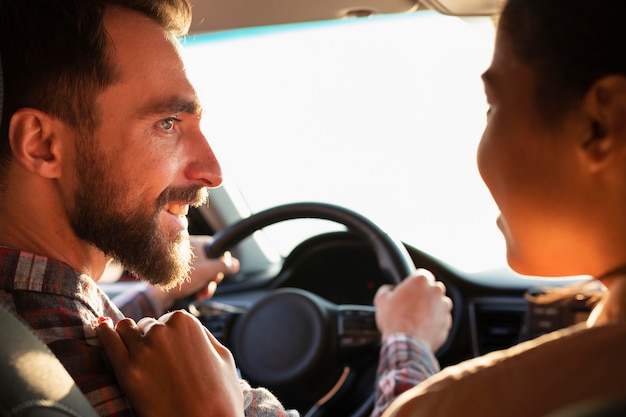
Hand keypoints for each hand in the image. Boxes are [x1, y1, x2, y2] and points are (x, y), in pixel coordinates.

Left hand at [96, 310, 243, 416]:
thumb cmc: (220, 395)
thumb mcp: (223, 355)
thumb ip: (204, 335)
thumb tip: (189, 329)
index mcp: (185, 322)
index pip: (167, 319)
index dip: (169, 336)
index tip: (170, 350)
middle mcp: (161, 330)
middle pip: (145, 325)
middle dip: (149, 338)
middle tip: (157, 360)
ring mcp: (142, 351)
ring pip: (124, 329)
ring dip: (128, 336)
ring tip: (133, 350)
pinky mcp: (126, 372)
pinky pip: (107, 342)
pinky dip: (104, 332)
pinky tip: (101, 327)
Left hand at [157, 235, 239, 308]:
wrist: (156, 294)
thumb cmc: (180, 279)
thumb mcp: (207, 271)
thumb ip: (223, 266)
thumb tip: (235, 264)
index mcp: (197, 245)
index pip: (217, 249)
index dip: (222, 261)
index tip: (221, 271)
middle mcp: (190, 252)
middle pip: (212, 263)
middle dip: (213, 278)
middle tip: (209, 284)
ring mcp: (184, 264)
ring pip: (204, 274)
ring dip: (206, 286)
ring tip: (201, 294)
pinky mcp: (178, 275)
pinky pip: (194, 280)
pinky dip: (197, 288)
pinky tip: (195, 295)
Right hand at [374, 269, 451, 351]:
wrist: (406, 343)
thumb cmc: (394, 320)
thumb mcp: (381, 300)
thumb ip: (386, 290)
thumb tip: (388, 290)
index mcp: (420, 281)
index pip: (422, 275)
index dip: (415, 283)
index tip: (410, 291)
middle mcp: (436, 291)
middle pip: (433, 288)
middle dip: (425, 295)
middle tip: (413, 305)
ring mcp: (443, 307)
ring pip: (440, 304)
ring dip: (432, 308)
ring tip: (418, 318)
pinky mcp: (447, 322)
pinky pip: (442, 320)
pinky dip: (435, 322)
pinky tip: (423, 328)